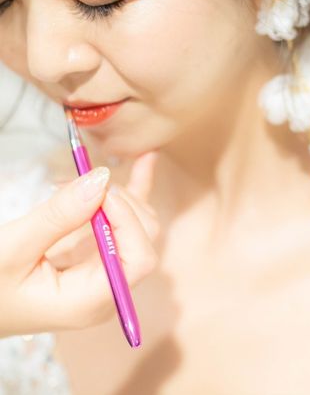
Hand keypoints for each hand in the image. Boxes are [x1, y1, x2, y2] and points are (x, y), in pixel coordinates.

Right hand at [0, 151, 159, 338]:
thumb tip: (100, 180)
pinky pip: (124, 221)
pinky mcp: (96, 255)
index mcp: (90, 301)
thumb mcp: (12, 249)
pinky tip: (146, 159)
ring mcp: (104, 272)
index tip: (101, 192)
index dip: (128, 220)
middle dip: (122, 202)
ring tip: (81, 178)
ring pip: (138, 225)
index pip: (138, 259)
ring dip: (119, 194)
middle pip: (144, 238)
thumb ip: (59, 216)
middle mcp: (106, 290)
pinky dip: (133, 191)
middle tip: (85, 180)